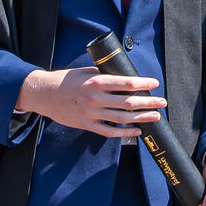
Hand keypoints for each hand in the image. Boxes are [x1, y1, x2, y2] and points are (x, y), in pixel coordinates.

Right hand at [15, 66, 164, 137]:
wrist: (44, 94)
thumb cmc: (66, 80)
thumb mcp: (86, 72)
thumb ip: (104, 75)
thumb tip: (125, 77)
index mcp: (97, 82)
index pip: (126, 84)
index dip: (143, 84)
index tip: (155, 84)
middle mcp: (96, 98)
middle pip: (128, 102)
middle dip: (149, 102)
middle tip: (162, 102)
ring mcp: (92, 113)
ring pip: (123, 118)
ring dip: (142, 117)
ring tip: (156, 115)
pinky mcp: (87, 125)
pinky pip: (110, 131)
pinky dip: (125, 133)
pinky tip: (137, 130)